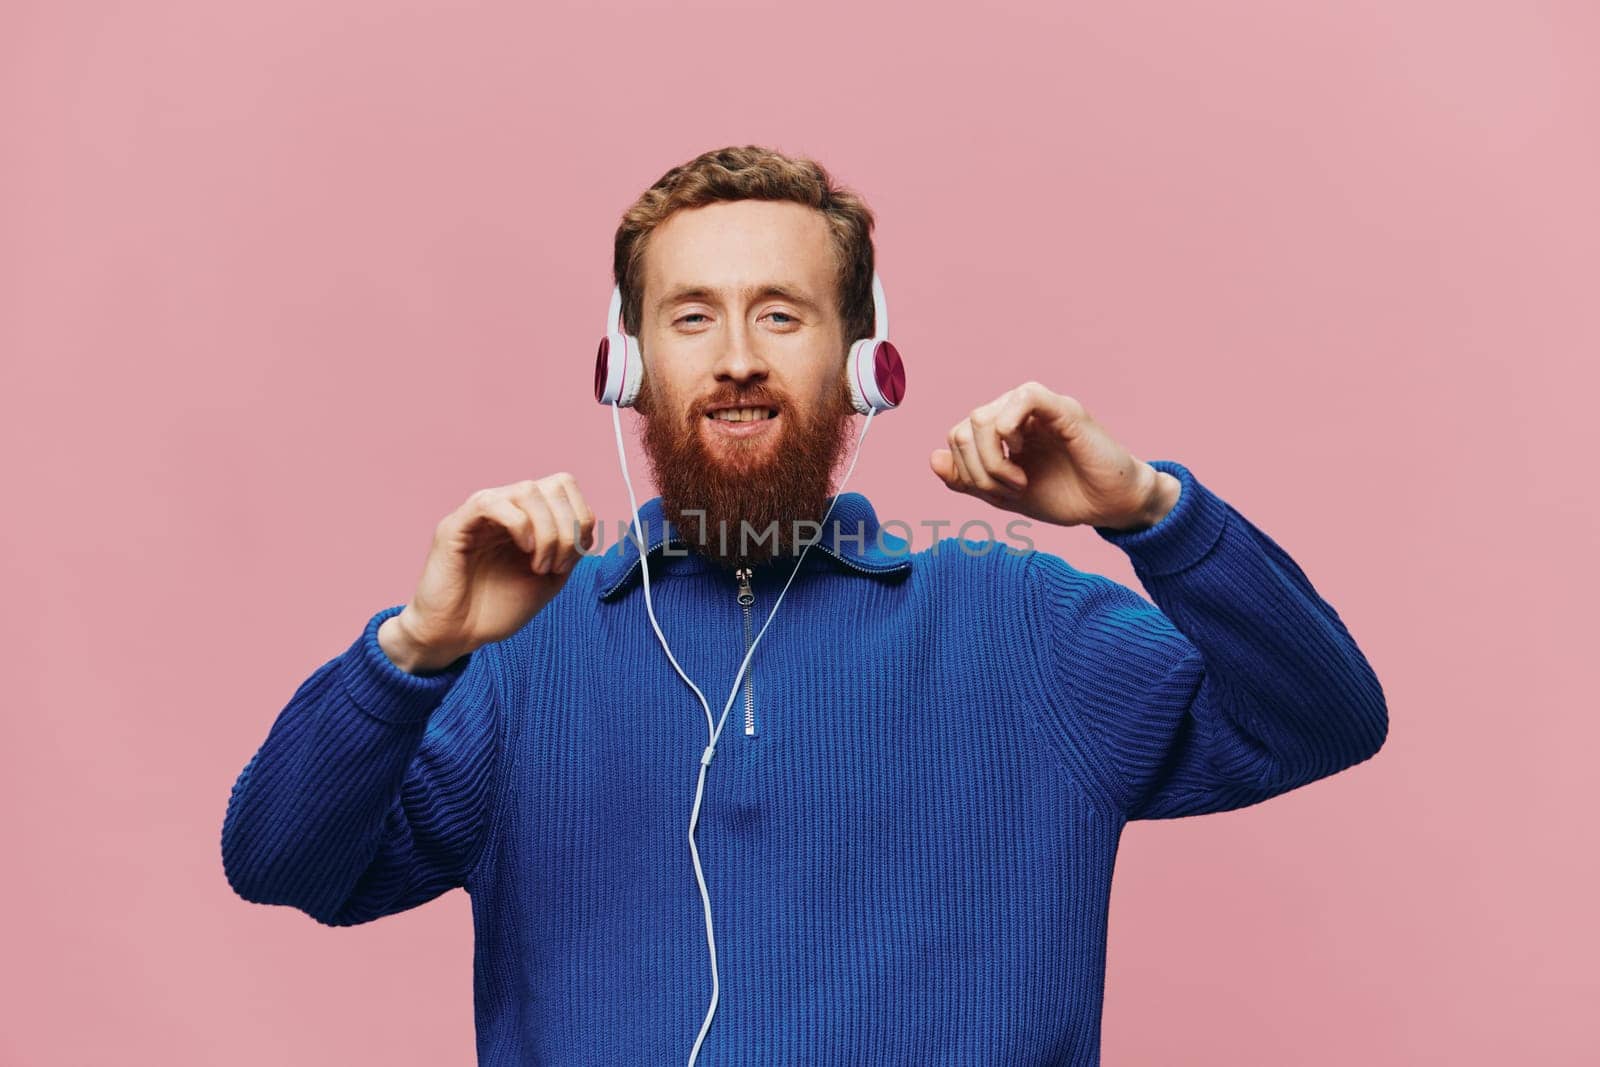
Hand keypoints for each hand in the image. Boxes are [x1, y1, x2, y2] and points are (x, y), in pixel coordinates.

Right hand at [380, 473, 596, 672]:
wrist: (456, 635)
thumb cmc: (497, 609)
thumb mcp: (548, 580)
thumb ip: (571, 550)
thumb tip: (588, 526)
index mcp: (528, 517)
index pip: (564, 487)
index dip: (581, 519)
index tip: (572, 561)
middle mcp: (506, 507)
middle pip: (553, 484)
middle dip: (568, 527)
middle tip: (556, 567)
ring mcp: (481, 513)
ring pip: (527, 489)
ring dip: (547, 531)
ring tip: (539, 566)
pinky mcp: (456, 525)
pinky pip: (491, 502)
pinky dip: (518, 524)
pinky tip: (523, 551)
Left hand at [929, 381, 1179, 530]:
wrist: (1110, 506)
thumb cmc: (1066, 496)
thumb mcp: (1005, 496)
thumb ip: (968, 480)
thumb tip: (933, 458)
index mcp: (1002, 431)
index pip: (958, 437)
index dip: (966, 471)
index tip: (995, 494)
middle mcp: (1016, 414)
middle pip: (965, 427)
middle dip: (978, 470)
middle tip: (1009, 490)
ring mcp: (1039, 410)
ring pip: (984, 416)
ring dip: (992, 460)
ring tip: (1018, 483)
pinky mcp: (1063, 409)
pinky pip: (1024, 396)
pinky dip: (1010, 427)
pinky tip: (1021, 454)